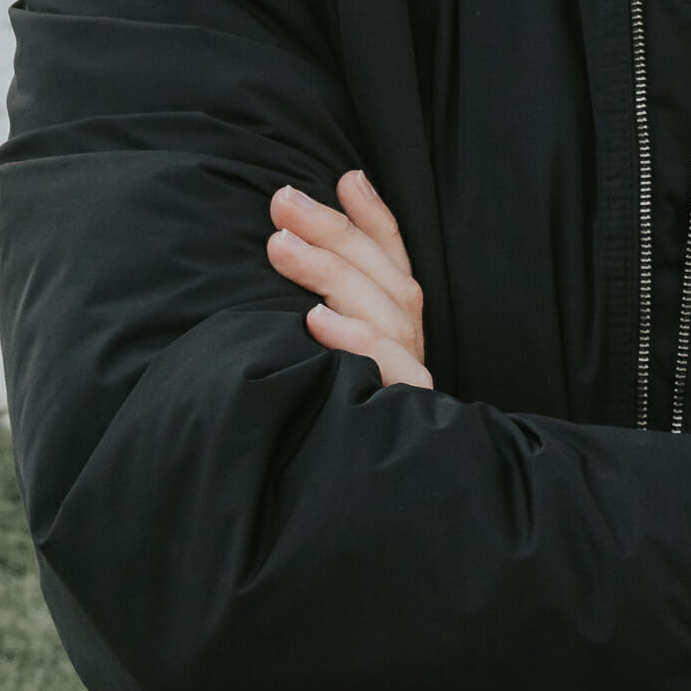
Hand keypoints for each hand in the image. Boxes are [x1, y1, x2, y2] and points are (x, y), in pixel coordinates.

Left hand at [266, 172, 431, 389]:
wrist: (338, 510)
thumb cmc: (314, 405)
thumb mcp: (312, 336)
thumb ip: (318, 289)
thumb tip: (293, 231)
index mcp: (393, 322)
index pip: (392, 260)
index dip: (373, 217)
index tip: (345, 179)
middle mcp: (407, 344)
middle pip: (386, 278)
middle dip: (335, 233)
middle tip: (283, 204)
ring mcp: (408, 375)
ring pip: (387, 314)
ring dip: (333, 274)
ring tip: (281, 247)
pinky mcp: (402, 403)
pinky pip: (390, 366)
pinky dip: (355, 338)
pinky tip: (315, 319)